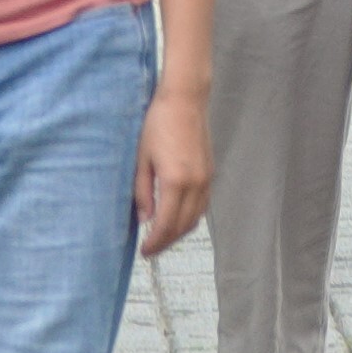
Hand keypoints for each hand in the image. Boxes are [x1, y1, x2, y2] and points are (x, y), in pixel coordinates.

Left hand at [135, 84, 210, 255]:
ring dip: (179, 232)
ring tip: (162, 237)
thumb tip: (144, 219)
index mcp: (175, 181)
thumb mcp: (141, 158)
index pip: (166, 225)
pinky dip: (190, 218)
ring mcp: (206, 179)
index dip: (155, 243)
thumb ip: (142, 191)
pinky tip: (177, 218)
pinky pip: (202, 206)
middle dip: (166, 242)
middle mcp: (195, 184)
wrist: (185, 100)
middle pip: (182, 227)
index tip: (144, 252)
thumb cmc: (158, 124)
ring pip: (195, 219)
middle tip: (150, 250)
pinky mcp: (210, 173)